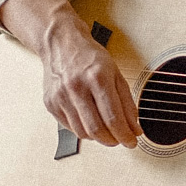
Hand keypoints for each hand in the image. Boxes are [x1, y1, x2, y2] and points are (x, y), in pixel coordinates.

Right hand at [0, 0, 141, 147]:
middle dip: (112, 140)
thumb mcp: (116, 74)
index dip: (124, 135)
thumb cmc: (90, 57)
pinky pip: (69, 127)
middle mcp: (76, 87)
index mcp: (97, 78)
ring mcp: (60, 96)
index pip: (113, 117)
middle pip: (96, 129)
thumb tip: (135, 128)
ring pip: (82, 132)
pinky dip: (83, 130)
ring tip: (107, 132)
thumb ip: (127, 103)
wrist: (61, 43)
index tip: (132, 142)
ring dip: (98, 137)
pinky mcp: (50, 102)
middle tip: (120, 141)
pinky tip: (91, 122)